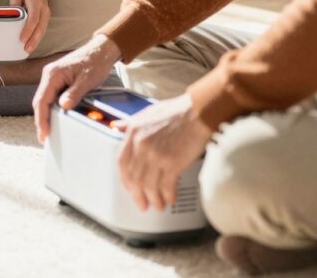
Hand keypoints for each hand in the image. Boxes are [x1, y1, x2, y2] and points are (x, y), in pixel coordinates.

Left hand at [10, 0, 50, 53]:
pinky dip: (38, 37)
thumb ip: (15, 6)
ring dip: (36, 41)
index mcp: (36, 2)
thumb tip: (11, 18)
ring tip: (28, 50)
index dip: (28, 30)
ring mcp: (46, 14)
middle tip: (26, 49)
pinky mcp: (46, 18)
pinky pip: (43, 29)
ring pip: (43, 30)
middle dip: (33, 39)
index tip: (22, 39)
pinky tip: (32, 44)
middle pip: (40, 27)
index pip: (33, 19)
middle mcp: (44, 9)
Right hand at [33, 34, 120, 142]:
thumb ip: (74, 93)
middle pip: (40, 101)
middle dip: (41, 120)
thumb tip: (63, 106)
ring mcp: (53, 78)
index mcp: (53, 74)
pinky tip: (55, 118)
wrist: (101, 51)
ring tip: (48, 131)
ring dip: (45, 115)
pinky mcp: (59, 80)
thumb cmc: (95, 62)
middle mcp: (49, 75)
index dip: (41, 118)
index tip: (44, 133)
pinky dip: (51, 109)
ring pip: (45, 100)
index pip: (42, 100)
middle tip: (44, 137)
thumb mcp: (87, 80)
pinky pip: (51, 97)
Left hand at [115, 93, 212, 211]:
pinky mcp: (172, 163)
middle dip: (138, 195)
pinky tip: (170, 199)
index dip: (124, 178)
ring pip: (148, 186)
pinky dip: (167, 196)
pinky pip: (165, 186)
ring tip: (158, 205)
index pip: (121, 161)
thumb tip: (117, 126)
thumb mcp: (148, 112)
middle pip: (134, 177)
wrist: (199, 111)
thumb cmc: (177, 111)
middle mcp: (142, 145)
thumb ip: (131, 122)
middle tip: (142, 204)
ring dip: (153, 199)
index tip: (129, 187)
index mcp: (134, 132)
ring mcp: (156, 155)